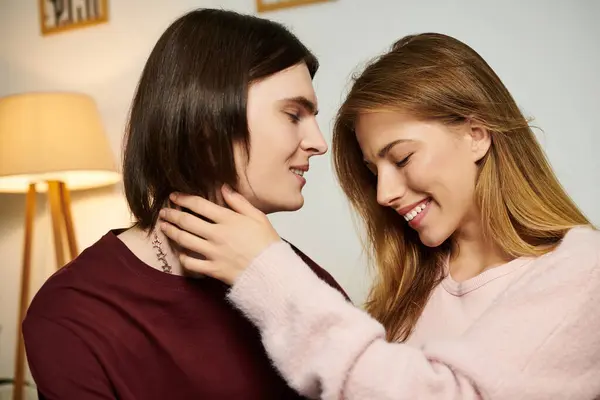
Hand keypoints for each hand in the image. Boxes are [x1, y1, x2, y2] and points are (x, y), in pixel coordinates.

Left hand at [159, 185, 280, 284]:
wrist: (272, 271)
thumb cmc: (267, 243)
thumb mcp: (258, 217)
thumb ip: (239, 202)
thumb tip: (224, 188)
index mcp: (228, 220)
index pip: (199, 205)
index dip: (183, 199)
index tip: (174, 196)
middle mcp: (217, 234)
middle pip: (187, 222)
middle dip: (171, 215)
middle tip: (162, 212)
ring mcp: (213, 252)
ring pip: (184, 240)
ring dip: (171, 232)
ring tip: (163, 227)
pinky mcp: (213, 269)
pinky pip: (191, 263)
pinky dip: (183, 257)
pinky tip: (181, 253)